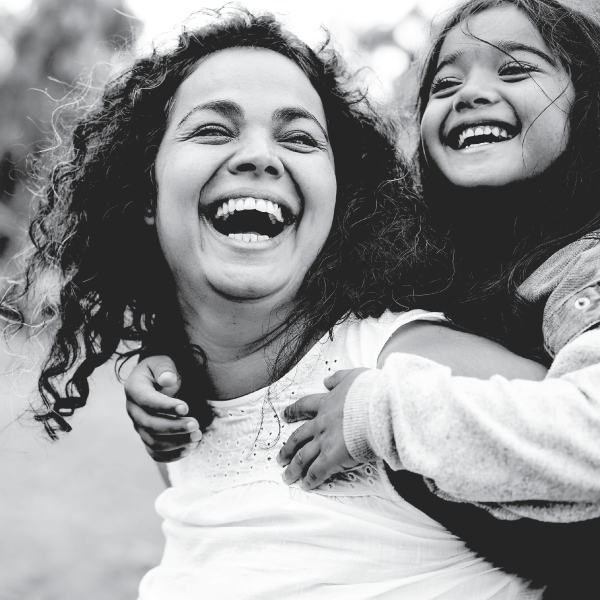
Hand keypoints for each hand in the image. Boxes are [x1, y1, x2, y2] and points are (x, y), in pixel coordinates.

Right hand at [125, 355, 200, 461]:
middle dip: (174, 427)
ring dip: (176, 442)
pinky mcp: (148, 437)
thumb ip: (165, 369)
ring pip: (153, 441)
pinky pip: (155, 452)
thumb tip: (168, 381)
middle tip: (196, 425)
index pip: (147, 401)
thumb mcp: (162, 361)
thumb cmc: (162, 368)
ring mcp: (139, 426)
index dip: (165, 406)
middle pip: (149, 425)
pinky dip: (171, 455)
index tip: (186, 408)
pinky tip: (189, 450)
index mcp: (134, 389)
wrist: (158, 378)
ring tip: (197, 436)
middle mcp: (133, 410)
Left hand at [276, 368, 367, 488]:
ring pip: (303, 457)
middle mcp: (321, 423)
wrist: (377, 408)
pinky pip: (317, 472)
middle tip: (280, 456)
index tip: (285, 415)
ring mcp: (324, 441)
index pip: (305, 407)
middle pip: (298, 437)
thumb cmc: (369, 392)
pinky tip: (306, 486)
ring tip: (287, 476)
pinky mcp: (332, 458)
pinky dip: (310, 480)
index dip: (294, 412)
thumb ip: (338, 378)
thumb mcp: (352, 376)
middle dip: (288, 448)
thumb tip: (327, 380)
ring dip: (294, 468)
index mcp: (326, 403)